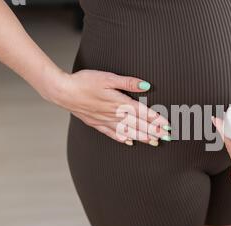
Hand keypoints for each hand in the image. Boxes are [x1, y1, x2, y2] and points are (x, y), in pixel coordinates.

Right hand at [45, 70, 170, 145]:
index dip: (156, 120)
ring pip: (127, 131)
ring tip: (154, 142)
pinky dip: (122, 138)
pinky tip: (129, 142)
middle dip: (153, 131)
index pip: (142, 112)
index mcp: (119, 102)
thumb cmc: (84, 81)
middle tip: (166, 137)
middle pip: (138, 124)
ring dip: (141, 137)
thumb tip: (146, 86)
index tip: (167, 125)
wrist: (63, 91)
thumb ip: (128, 82)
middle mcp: (114, 114)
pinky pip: (112, 133)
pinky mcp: (96, 123)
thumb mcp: (108, 77)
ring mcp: (105, 120)